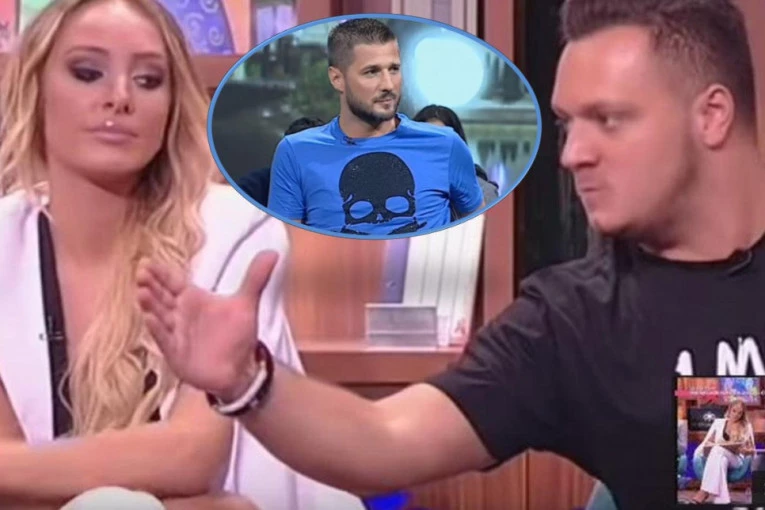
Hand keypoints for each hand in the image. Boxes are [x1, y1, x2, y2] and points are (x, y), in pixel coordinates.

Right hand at [136, 251, 278, 400]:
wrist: (239, 368)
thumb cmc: (237, 334)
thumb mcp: (246, 304)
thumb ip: (255, 278)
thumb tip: (272, 253)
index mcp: (193, 299)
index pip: (173, 281)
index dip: (161, 272)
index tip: (148, 261)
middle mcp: (180, 314)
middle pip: (162, 295)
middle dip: (151, 284)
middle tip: (142, 272)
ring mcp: (175, 333)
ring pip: (160, 315)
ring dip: (150, 304)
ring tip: (142, 291)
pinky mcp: (176, 352)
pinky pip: (164, 340)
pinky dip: (157, 330)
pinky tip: (150, 319)